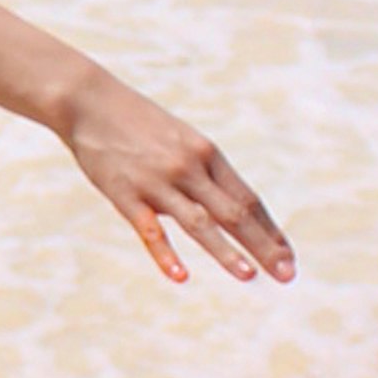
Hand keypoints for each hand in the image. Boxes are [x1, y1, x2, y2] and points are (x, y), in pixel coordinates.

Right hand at [60, 82, 293, 285]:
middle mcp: (188, 167)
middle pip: (234, 213)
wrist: (89, 101)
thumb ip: (203, 173)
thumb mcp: (181, 140)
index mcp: (206, 154)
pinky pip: (149, 229)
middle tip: (286, 275)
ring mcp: (157, 181)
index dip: (270, 230)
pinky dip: (165, 254)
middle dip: (262, 246)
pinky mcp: (125, 194)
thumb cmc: (137, 123)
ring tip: (248, 276)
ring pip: (199, 222)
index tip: (288, 257)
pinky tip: (180, 276)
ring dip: (225, 251)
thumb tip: (225, 210)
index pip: (248, 199)